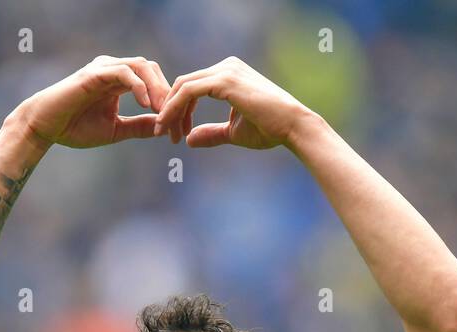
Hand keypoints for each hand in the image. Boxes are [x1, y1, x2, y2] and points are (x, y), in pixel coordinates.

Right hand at [15, 55, 170, 149]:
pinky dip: (139, 86)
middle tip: (175, 118)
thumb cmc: (75, 128)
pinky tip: (146, 104)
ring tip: (163, 111)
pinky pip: (124, 71)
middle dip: (166, 94)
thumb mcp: (116, 130)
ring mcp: (104, 68)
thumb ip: (139, 127)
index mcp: (120, 81)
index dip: (167, 101)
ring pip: (141, 66)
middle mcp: (114, 69)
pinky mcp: (94, 73)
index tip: (176, 125)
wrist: (45, 127)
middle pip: (152, 70)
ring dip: (157, 89)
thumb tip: (164, 128)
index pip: (153, 81)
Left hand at [152, 57, 312, 149]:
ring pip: (182, 87)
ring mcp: (225, 71)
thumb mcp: (233, 132)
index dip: (178, 111)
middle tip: (164, 135)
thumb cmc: (269, 129)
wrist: (292, 126)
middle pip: (183, 85)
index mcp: (228, 74)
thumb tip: (189, 140)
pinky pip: (188, 92)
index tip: (174, 134)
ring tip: (166, 134)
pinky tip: (169, 125)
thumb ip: (212, 133)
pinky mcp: (224, 81)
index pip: (192, 88)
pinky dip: (174, 108)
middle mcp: (226, 67)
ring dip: (169, 111)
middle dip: (169, 110)